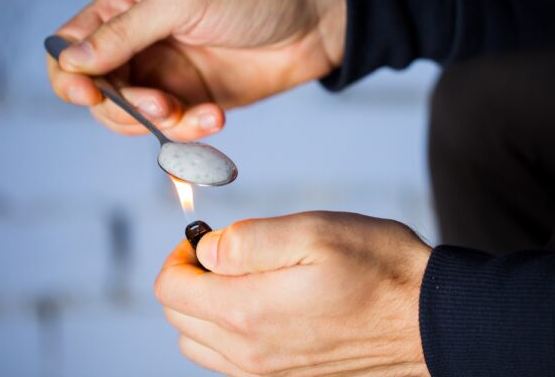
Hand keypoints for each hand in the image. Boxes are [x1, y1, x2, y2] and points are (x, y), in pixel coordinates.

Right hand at [47, 0, 345, 140]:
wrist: (313, 20)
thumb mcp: (182, 0)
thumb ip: (124, 32)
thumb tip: (71, 61)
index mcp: (125, 7)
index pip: (69, 47)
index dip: (69, 76)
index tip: (87, 94)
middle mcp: (140, 45)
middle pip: (100, 93)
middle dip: (125, 107)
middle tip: (161, 105)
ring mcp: (167, 76)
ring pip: (135, 119)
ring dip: (159, 125)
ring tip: (194, 112)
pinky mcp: (195, 102)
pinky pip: (175, 130)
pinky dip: (191, 131)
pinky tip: (217, 117)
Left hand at [155, 211, 431, 375]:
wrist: (424, 319)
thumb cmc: (376, 268)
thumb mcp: (312, 233)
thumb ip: (246, 241)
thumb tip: (205, 248)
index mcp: (248, 311)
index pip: (171, 290)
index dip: (179, 256)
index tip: (205, 238)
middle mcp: (248, 352)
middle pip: (179, 317)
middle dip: (188, 278)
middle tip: (223, 253)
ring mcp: (265, 372)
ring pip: (198, 342)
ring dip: (203, 307)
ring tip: (240, 278)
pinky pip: (226, 360)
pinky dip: (225, 331)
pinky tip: (258, 305)